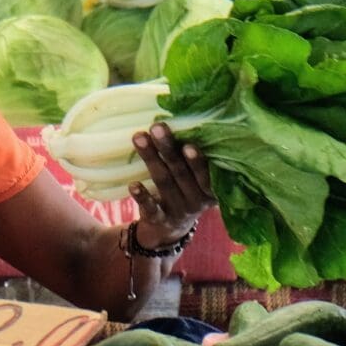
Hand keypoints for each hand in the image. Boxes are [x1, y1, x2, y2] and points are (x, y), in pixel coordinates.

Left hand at [128, 123, 212, 247]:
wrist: (171, 230)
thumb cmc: (186, 190)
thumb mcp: (197, 179)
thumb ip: (194, 157)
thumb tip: (185, 115)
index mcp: (212, 188)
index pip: (206, 173)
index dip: (197, 160)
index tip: (188, 143)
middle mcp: (198, 201)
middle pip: (181, 173)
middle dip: (169, 149)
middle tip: (157, 127)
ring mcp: (179, 211)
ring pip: (164, 183)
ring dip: (151, 159)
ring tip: (139, 137)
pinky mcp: (160, 220)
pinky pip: (151, 208)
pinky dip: (142, 196)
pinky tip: (133, 185)